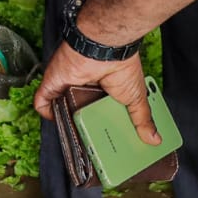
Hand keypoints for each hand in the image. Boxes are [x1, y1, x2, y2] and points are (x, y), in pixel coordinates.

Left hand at [34, 43, 160, 146]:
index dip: (101, 128)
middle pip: (81, 114)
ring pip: (62, 110)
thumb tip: (155, 139)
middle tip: (89, 148)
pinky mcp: (53, 83)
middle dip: (84, 130)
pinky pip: (43, 101)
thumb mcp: (136, 98)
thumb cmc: (122, 67)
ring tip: (74, 142)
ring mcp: (68, 86)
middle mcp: (86, 89)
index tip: (105, 144)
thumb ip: (142, 119)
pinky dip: (46, 111)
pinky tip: (56, 120)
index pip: (100, 113)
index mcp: (105, 91)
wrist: (104, 49)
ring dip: (66, 123)